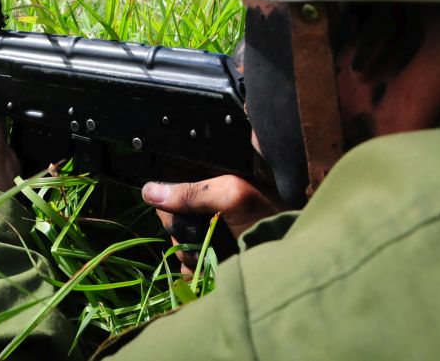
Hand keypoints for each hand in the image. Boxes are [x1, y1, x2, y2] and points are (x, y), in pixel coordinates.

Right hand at [142, 176, 280, 273]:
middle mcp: (206, 200)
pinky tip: (208, 265)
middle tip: (202, 230)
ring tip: (212, 250)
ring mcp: (206, 229)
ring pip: (174, 236)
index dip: (168, 186)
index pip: (173, 174)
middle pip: (168, 209)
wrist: (289, 265)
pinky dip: (192, 265)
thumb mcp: (233, 197)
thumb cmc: (270, 219)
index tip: (177, 201)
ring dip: (188, 248)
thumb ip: (194, 191)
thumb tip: (149, 191)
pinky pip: (182, 260)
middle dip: (181, 224)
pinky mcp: (206, 255)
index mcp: (212, 176)